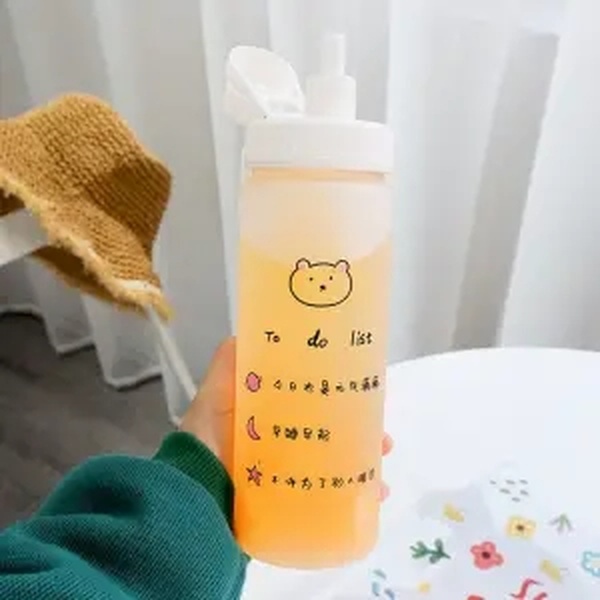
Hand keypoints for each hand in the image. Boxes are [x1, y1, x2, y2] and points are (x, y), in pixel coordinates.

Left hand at [181, 337, 392, 499]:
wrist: (195, 497)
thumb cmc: (208, 440)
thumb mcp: (216, 393)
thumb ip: (230, 362)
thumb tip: (248, 330)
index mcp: (271, 415)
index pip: (314, 396)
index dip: (341, 390)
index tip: (366, 385)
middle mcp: (283, 441)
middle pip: (332, 430)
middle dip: (360, 429)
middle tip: (382, 434)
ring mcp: (290, 473)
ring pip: (338, 463)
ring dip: (365, 462)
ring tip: (382, 464)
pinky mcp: (293, 502)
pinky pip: (332, 497)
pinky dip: (357, 496)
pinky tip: (376, 494)